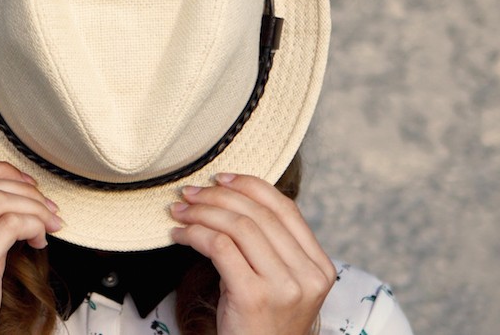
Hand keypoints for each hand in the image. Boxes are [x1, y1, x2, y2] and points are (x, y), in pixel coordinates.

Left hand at [169, 173, 335, 334]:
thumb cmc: (260, 328)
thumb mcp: (277, 285)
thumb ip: (268, 249)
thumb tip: (230, 202)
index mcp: (319, 267)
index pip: (286, 210)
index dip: (251, 186)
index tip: (221, 179)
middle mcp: (308, 275)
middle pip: (260, 214)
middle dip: (218, 197)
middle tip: (189, 193)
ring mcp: (284, 287)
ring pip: (239, 227)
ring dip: (203, 212)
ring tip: (180, 211)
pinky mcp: (254, 296)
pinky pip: (220, 248)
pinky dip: (195, 234)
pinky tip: (180, 235)